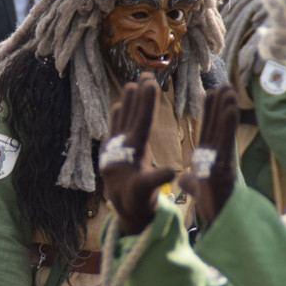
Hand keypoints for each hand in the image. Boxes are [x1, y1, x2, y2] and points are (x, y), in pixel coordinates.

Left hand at [100, 73, 174, 234]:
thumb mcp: (147, 192)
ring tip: (132, 83)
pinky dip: (118, 116)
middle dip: (139, 96)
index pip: (141, 123)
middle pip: (130, 117)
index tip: (151, 84)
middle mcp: (119, 149)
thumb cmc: (139, 202)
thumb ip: (156, 180)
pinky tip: (118, 107)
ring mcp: (114, 149)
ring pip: (122, 120)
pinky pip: (115, 129)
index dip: (146, 103)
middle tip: (146, 75)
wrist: (121, 211)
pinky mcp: (113, 152)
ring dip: (128, 102)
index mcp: (130, 154)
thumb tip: (172, 171)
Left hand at [179, 85, 238, 225]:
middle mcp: (218, 157)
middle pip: (218, 126)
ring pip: (224, 131)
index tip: (212, 93)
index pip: (209, 130)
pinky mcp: (224, 170)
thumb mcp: (196, 189)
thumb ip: (191, 181)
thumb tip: (182, 179)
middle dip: (221, 105)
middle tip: (224, 84)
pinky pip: (225, 144)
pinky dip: (228, 126)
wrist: (219, 224)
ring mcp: (222, 162)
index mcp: (209, 159)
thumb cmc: (212, 206)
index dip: (211, 112)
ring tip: (229, 90)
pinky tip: (231, 109)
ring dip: (227, 110)